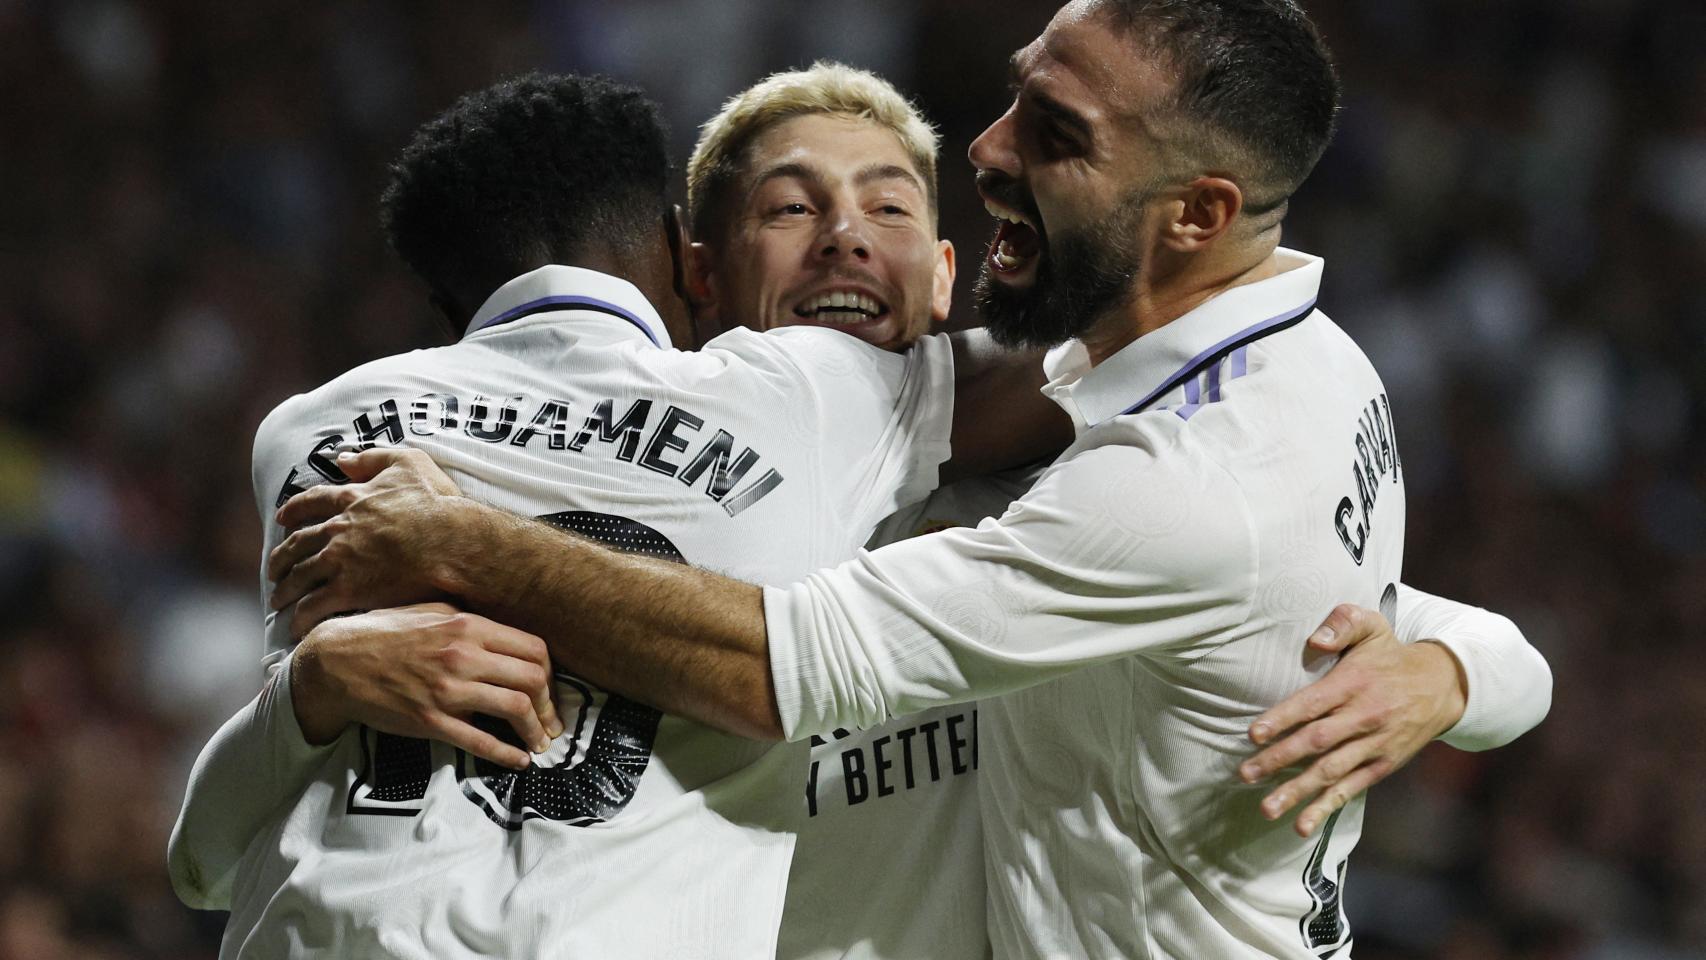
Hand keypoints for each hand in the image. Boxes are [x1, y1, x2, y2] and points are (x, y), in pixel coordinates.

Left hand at [268, 447, 466, 636]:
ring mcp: (340, 561)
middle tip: (273, 570)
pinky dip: (301, 616)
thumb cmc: (436, 504)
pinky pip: (314, 605)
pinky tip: (297, 626)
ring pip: (300, 577)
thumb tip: (342, 458)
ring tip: (278, 601)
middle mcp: (338, 530)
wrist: (449, 542)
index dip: (292, 511)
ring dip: (285, 591)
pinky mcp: (349, 590)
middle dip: (280, 559)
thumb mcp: (409, 463)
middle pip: (297, 544)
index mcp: (350, 499)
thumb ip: (373, 457)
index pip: (311, 503)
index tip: (281, 519)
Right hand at [289, 603, 564, 769]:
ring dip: (536, 730)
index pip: (534, 649)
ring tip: (541, 742)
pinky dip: (507, 753)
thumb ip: (471, 622)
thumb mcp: (432, 610)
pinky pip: (480, 741)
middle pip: (533, 679)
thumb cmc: (384, 634)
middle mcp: (464, 655)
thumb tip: (505, 637)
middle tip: (551, 721)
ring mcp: (448, 690)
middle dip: (549, 705)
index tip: (549, 689)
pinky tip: (520, 760)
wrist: (336, 663)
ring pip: (515, 708)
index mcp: (468, 626)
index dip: (550, 673)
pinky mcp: (430, 721)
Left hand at [1240, 603, 1467, 837]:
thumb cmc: (1391, 655)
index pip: (1313, 703)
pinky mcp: (1381, 765)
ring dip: (1297, 792)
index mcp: (1353, 683)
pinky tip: (1302, 825)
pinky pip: (1351, 789)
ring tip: (1266, 808)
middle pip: (1316, 741)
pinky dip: (1327, 808)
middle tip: (1245, 774)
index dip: (1282, 718)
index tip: (1254, 733)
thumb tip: (1315, 639)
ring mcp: (1373, 745)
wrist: (1442, 685)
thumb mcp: (1372, 625)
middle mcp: (1363, 717)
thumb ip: (1343, 623)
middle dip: (1279, 759)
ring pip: (1330, 772)